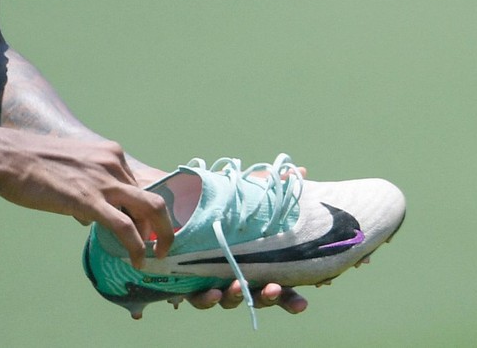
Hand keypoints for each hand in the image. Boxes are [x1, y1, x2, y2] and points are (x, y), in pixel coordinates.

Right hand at [0, 134, 173, 266]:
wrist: (9, 157)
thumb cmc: (31, 164)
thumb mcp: (70, 167)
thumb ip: (86, 186)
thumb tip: (88, 216)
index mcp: (110, 154)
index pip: (140, 185)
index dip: (146, 211)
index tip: (148, 229)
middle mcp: (114, 164)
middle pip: (153, 196)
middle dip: (164, 224)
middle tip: (163, 245)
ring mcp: (104, 182)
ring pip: (150, 210)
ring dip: (159, 236)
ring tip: (157, 255)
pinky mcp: (89, 201)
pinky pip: (125, 227)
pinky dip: (137, 247)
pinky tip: (138, 260)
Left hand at [135, 159, 308, 319]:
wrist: (174, 206)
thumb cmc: (217, 205)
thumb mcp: (244, 195)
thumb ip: (271, 188)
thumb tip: (303, 171)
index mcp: (255, 264)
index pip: (279, 287)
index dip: (291, 299)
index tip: (303, 305)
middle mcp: (237, 276)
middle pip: (257, 297)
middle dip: (268, 298)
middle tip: (274, 289)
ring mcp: (214, 281)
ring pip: (229, 299)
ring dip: (236, 296)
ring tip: (239, 287)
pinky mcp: (188, 283)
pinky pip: (197, 297)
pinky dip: (206, 297)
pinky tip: (212, 291)